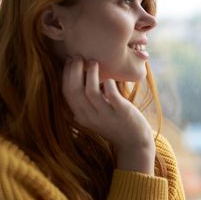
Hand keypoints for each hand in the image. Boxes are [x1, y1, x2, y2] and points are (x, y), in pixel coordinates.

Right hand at [62, 56, 155, 174]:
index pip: (66, 93)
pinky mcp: (122, 112)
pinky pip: (112, 95)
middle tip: (79, 57)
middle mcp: (90, 117)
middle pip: (74, 91)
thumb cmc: (115, 124)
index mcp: (82, 116)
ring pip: (91, 92)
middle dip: (74, 71)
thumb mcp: (95, 115)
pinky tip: (110, 77)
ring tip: (94, 62)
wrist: (134, 142)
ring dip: (90, 74)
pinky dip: (109, 83)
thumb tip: (79, 76)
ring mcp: (106, 115)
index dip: (66, 74)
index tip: (70, 60)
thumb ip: (87, 102)